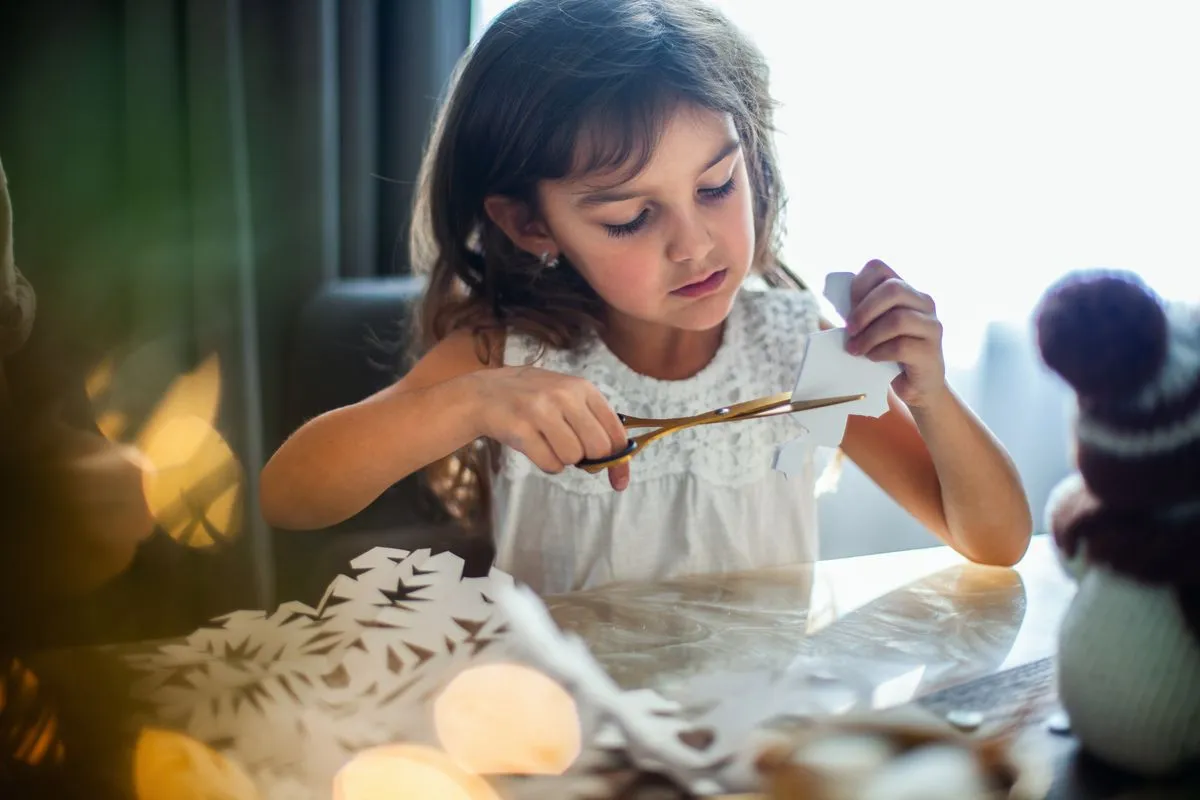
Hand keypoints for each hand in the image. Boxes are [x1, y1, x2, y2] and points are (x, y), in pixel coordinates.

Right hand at [469, 366, 630, 489]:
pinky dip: (547, 464)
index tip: (619, 481)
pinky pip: (550, 464)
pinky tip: (536, 447)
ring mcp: (541, 411)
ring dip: (564, 459)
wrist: (483, 394)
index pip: (615, 431)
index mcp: (582, 388)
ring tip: (549, 443)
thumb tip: (617, 465)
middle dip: (589, 460)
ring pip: (573, 457)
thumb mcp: (566, 395)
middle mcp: (564, 395)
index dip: (620, 461)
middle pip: (598, 448)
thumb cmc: (532, 399)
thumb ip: (592, 422)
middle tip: (573, 452)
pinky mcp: (520, 429)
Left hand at [843, 259, 947, 407]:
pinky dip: (880, 352)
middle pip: (893, 289)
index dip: (858, 285)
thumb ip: (855, 317)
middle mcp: (923, 302)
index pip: (879, 268)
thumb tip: (821, 316)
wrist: (916, 386)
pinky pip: (902, 346)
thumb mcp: (870, 330)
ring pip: (898, 319)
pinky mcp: (931, 351)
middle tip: (849, 331)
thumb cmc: (888, 353)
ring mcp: (931, 326)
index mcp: (905, 290)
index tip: (847, 309)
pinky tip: (872, 358)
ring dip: (870, 336)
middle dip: (864, 310)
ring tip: (856, 350)